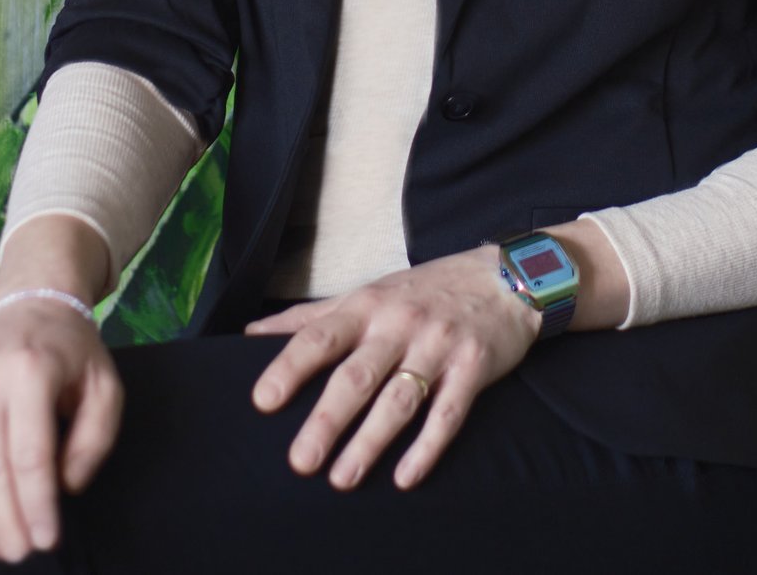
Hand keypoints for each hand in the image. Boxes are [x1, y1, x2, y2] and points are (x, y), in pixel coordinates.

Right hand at [0, 294, 121, 562]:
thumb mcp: (104, 387)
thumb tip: (63, 488)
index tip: (45, 540)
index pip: (31, 456)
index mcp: (31, 370)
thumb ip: (93, 441)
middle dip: (4, 519)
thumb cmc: (71, 350)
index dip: (37, 505)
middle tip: (16, 553)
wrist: (31, 299)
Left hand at [242, 245, 540, 491]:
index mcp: (367, 306)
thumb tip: (250, 334)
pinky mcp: (473, 368)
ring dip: (370, 442)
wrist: (506, 277)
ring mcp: (438, 346)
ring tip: (342, 479)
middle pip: (357, 376)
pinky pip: (448, 413)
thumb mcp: (367, 292)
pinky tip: (405, 477)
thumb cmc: (425, 290)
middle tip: (300, 461)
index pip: (320, 337)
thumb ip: (311, 316)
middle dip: (327, 420)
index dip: (290, 367)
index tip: (263, 401)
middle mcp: (400, 325)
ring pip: (399, 400)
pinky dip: (427, 447)